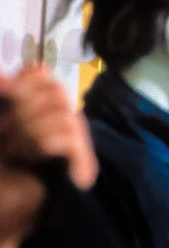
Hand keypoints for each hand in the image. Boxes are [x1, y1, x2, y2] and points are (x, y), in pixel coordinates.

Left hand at [0, 66, 97, 247]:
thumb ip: (0, 97)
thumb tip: (7, 76)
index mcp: (35, 113)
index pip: (43, 78)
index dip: (24, 84)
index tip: (4, 99)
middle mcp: (59, 126)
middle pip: (57, 92)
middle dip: (24, 112)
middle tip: (7, 142)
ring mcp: (74, 148)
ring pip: (65, 114)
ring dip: (29, 132)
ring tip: (16, 155)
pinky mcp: (81, 171)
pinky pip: (70, 139)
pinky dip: (44, 144)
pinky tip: (31, 160)